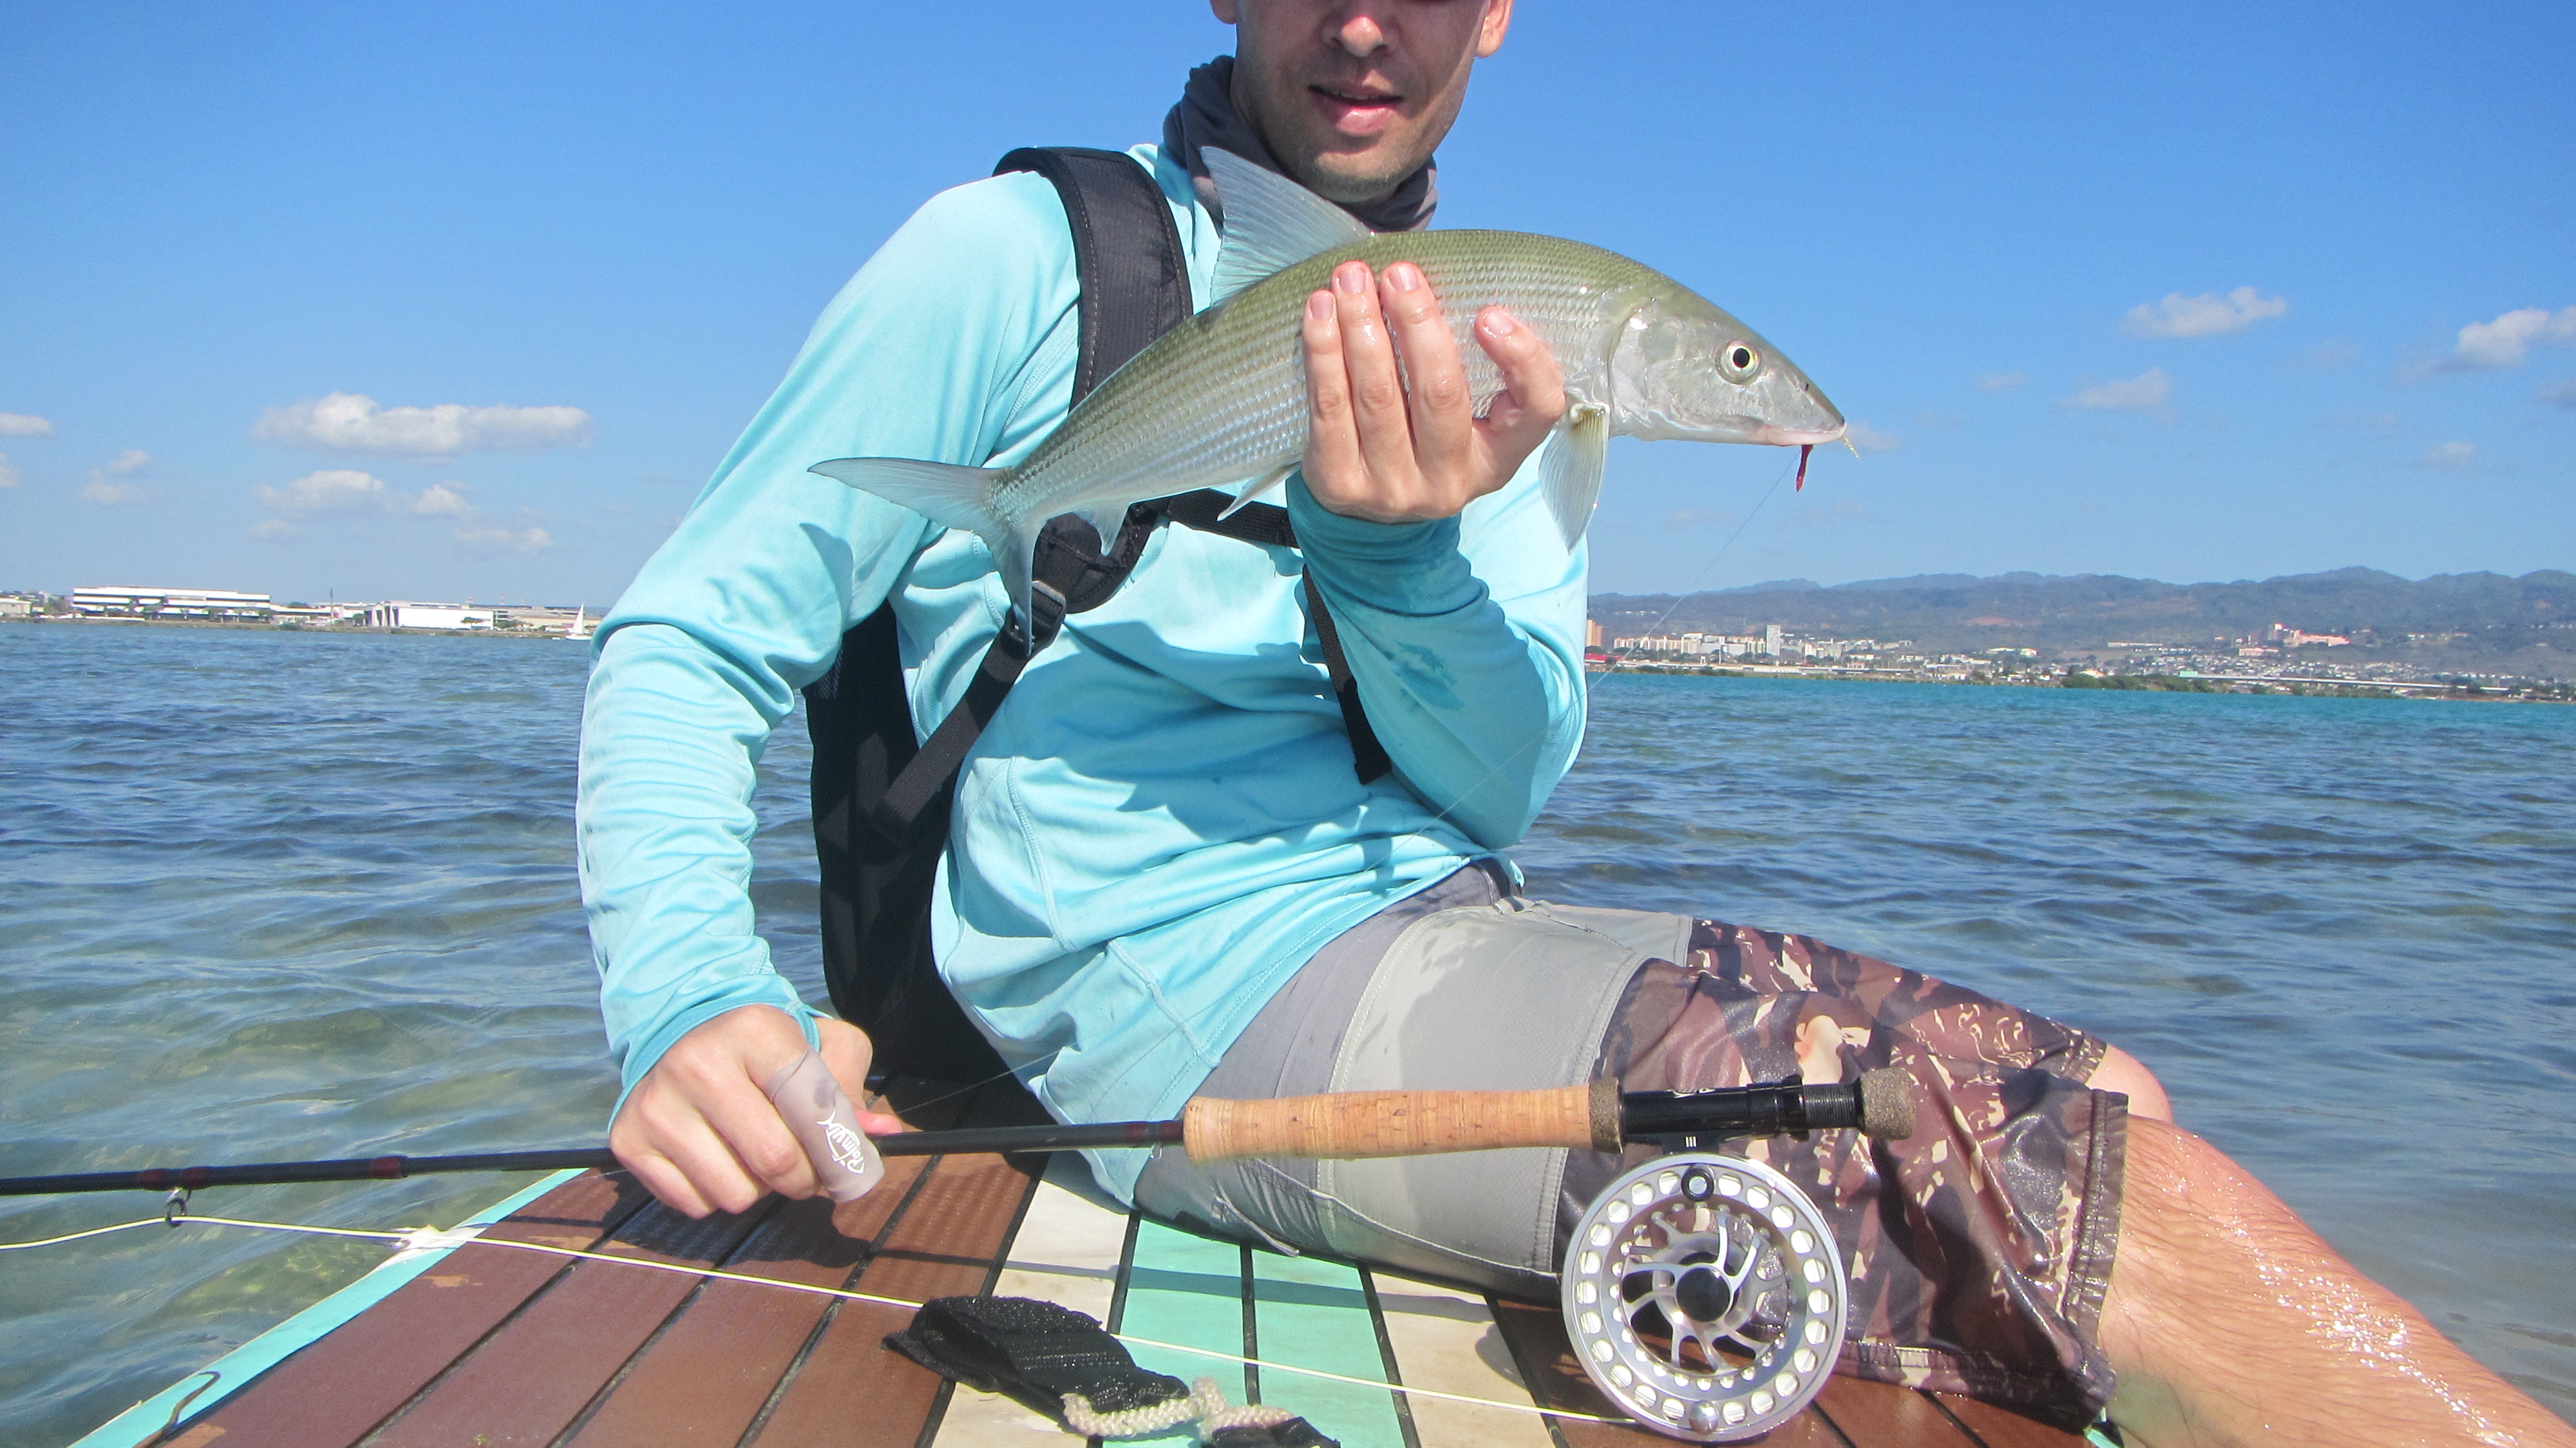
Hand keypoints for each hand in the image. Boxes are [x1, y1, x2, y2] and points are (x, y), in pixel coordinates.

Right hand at [607, 1005, 903, 1216]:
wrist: (679, 1032)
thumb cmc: (765, 1046)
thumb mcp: (819, 1042)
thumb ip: (852, 1083)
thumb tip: (883, 1133)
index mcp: (754, 1030)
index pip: (813, 1110)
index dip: (840, 1149)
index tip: (853, 1166)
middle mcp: (697, 1063)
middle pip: (776, 1162)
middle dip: (805, 1179)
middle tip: (807, 1170)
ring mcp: (657, 1105)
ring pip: (736, 1194)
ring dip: (759, 1190)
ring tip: (754, 1154)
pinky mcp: (629, 1140)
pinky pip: (696, 1205)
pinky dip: (716, 1194)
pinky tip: (716, 1157)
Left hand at [1300, 258, 1566, 523]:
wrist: (1367, 517)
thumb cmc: (1422, 440)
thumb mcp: (1467, 419)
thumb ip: (1470, 364)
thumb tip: (1433, 284)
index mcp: (1496, 457)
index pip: (1536, 410)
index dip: (1523, 360)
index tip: (1489, 314)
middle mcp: (1450, 479)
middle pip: (1440, 393)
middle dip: (1417, 323)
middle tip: (1398, 275)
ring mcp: (1394, 487)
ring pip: (1379, 395)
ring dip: (1362, 325)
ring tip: (1351, 279)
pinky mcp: (1342, 484)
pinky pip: (1331, 407)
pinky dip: (1323, 351)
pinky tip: (1320, 312)